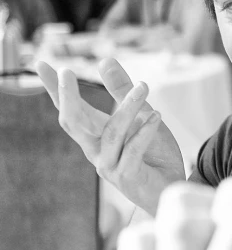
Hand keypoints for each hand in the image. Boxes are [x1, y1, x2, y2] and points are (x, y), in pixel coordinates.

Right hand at [36, 58, 185, 214]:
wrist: (172, 188)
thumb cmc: (154, 154)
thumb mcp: (141, 116)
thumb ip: (123, 92)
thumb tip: (104, 60)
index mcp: (95, 136)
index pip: (70, 110)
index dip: (55, 90)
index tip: (41, 65)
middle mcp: (96, 151)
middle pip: (73, 123)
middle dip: (67, 97)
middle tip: (67, 72)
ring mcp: (109, 166)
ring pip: (111, 132)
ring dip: (127, 107)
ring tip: (143, 87)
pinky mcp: (127, 177)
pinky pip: (132, 150)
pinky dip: (145, 131)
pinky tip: (156, 116)